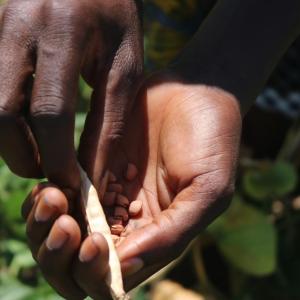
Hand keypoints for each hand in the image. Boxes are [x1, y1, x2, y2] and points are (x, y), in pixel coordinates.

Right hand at [0, 0, 142, 191]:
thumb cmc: (118, 23)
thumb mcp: (124, 69)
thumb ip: (108, 121)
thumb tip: (92, 173)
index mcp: (64, 32)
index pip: (50, 111)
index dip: (56, 156)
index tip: (69, 181)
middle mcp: (22, 26)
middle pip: (4, 111)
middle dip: (23, 155)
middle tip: (48, 174)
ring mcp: (0, 27)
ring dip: (10, 141)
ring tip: (39, 156)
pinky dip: (7, 119)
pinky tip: (29, 129)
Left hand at [22, 73, 241, 298]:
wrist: (196, 94)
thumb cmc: (212, 143)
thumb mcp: (207, 192)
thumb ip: (172, 234)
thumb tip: (126, 269)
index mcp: (156, 235)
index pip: (115, 275)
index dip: (95, 273)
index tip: (91, 245)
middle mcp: (128, 220)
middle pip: (80, 259)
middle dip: (62, 253)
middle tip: (64, 225)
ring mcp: (108, 193)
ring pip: (64, 229)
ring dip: (48, 226)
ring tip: (52, 200)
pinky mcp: (94, 166)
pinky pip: (63, 192)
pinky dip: (49, 198)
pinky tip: (49, 188)